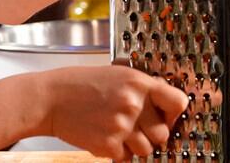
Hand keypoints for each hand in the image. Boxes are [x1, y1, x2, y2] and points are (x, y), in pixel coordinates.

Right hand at [41, 66, 190, 160]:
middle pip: (163, 134)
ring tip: (116, 131)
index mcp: (139, 83)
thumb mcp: (116, 75)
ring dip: (134, 145)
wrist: (50, 99)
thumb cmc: (80, 85)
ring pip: (146, 150)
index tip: (167, 115)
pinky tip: (103, 136)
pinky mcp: (108, 145)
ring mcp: (121, 126)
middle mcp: (133, 104)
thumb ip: (141, 89)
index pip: (179, 102)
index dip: (174, 113)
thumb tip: (165, 104)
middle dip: (152, 134)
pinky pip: (125, 158)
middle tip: (136, 127)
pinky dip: (117, 152)